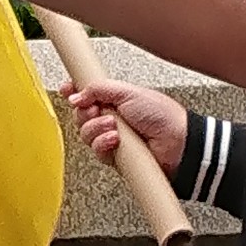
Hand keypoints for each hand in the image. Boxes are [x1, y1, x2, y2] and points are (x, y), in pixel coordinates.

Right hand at [65, 77, 187, 175]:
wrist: (178, 144)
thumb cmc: (163, 116)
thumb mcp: (128, 92)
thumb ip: (99, 89)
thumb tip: (76, 94)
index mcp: (115, 99)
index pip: (87, 94)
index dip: (75, 92)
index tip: (68, 90)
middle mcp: (112, 118)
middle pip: (81, 115)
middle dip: (86, 112)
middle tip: (97, 110)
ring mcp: (112, 138)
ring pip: (86, 134)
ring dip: (97, 129)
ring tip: (113, 126)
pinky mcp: (114, 156)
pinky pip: (97, 151)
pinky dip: (103, 144)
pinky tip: (116, 140)